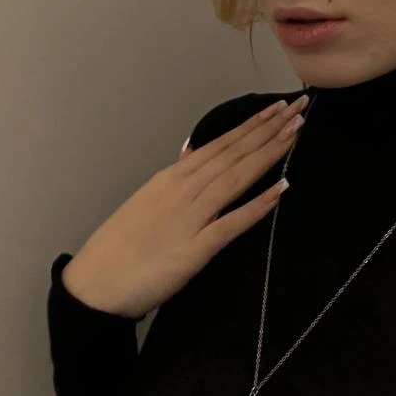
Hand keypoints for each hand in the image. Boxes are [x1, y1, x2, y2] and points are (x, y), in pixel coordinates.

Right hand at [61, 96, 307, 317]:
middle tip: (300, 109)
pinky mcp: (196, 249)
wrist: (95, 285)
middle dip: (269, 130)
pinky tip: (281, 190)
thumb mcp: (146, 200)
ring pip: (236, 177)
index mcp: (172, 178)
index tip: (278, 109)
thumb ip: (173, 176)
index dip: (252, 126)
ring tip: (295, 133)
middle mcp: (183, 189)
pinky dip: (257, 205)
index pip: (221, 145)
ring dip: (268, 154)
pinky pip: (231, 223)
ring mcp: (190, 217)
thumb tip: (191, 149)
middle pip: (234, 154)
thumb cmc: (120, 247)